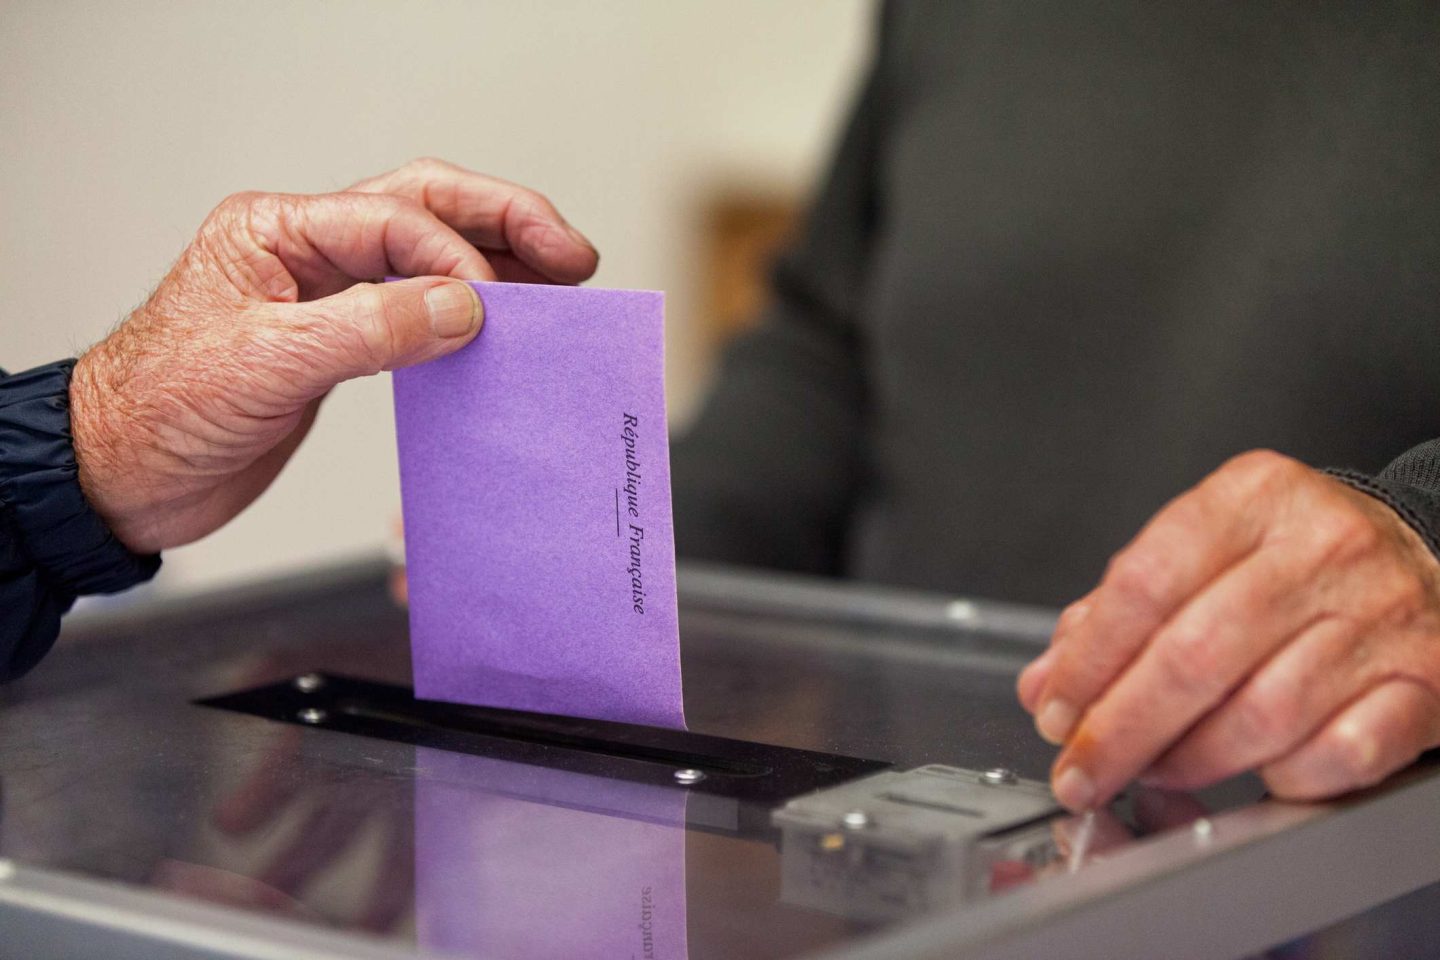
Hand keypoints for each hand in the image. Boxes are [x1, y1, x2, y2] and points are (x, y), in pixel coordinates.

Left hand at [71, 158, 597, 552]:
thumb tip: (464, 310)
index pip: (394, 219)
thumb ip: (368, 330)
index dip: (457, 259)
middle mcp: (307, 250)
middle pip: (426, 209)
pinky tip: (507, 331)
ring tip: (563, 283)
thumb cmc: (162, 411)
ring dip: (499, 264)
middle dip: (506, 225)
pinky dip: (468, 316)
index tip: (500, 309)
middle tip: (573, 255)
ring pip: (430, 256)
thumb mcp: (266, 365)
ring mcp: (326, 294)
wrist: (119, 477)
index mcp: (277, 231)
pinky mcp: (339, 342)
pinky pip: (419, 312)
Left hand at [1017, 450, 1439, 810]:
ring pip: (1260, 715)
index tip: (1054, 711)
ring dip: (1189, 760)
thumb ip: (1119, 613)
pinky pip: (1338, 755)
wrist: (1428, 564)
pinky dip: (1284, 777)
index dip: (1088, 661)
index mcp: (1255, 497)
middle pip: (1192, 656)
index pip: (1144, 582)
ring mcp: (1382, 615)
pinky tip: (1256, 771)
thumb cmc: (1299, 564)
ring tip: (1154, 770)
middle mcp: (1323, 547)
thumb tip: (1045, 684)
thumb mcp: (1208, 554)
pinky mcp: (1427, 681)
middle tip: (1082, 768)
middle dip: (1120, 729)